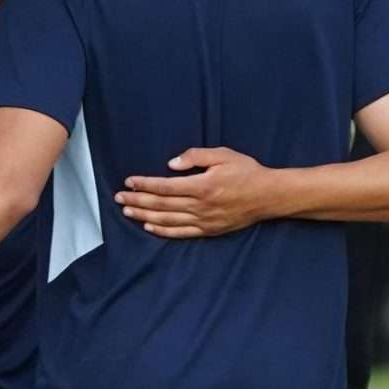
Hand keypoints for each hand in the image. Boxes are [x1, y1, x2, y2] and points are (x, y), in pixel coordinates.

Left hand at [116, 148, 272, 239]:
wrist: (269, 196)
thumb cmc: (247, 171)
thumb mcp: (223, 154)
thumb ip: (195, 156)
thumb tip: (170, 164)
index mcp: (202, 186)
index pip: (164, 186)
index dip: (144, 184)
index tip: (129, 182)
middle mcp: (200, 206)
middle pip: (161, 205)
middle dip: (137, 201)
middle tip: (119, 198)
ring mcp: (204, 221)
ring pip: (167, 220)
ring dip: (144, 217)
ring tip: (127, 212)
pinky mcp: (209, 230)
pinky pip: (181, 233)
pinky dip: (163, 231)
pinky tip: (149, 227)